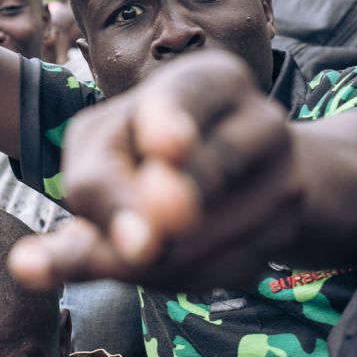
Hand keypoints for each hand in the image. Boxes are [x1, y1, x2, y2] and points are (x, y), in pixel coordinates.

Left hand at [9, 50, 300, 290]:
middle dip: (158, 215)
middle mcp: (261, 117)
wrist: (234, 177)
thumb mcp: (102, 150)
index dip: (172, 121)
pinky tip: (161, 268)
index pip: (190, 95)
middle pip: (204, 173)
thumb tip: (67, 260)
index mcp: (212, 78)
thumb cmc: (141, 153)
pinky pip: (227, 268)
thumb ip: (87, 194)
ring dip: (155, 263)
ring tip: (125, 257)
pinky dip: (183, 279)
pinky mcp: (289, 227)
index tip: (164, 148)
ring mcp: (285, 174)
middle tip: (132, 249)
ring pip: (212, 233)